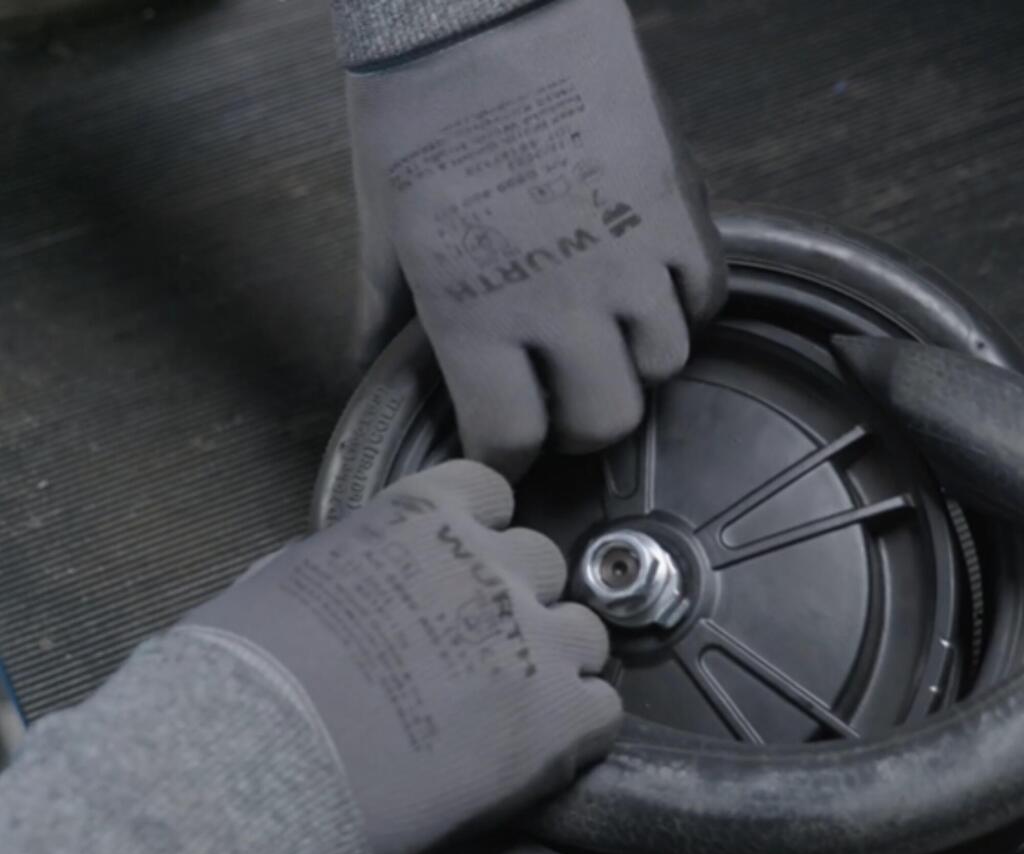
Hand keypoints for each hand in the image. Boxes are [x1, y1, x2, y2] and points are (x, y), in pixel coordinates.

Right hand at [187, 461, 620, 853]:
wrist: (253, 763)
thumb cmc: (245, 674)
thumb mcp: (288, 577)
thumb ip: (355, 560)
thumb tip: (364, 576)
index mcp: (423, 515)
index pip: (489, 493)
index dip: (479, 534)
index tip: (462, 568)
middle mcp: (490, 563)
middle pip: (539, 565)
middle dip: (513, 601)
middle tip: (475, 653)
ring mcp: (532, 638)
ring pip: (583, 634)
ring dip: (554, 663)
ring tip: (509, 708)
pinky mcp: (557, 718)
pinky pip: (602, 709)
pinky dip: (577, 728)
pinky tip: (534, 751)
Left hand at [348, 0, 725, 478]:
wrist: (482, 7)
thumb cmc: (415, 112)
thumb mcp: (382, 228)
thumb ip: (378, 316)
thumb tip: (362, 371)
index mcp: (474, 318)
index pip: (511, 439)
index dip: (510, 457)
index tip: (511, 449)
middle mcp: (560, 305)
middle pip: (603, 422)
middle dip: (581, 427)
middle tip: (565, 401)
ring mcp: (629, 257)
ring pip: (665, 367)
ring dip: (637, 366)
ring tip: (612, 337)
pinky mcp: (678, 209)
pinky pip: (706, 296)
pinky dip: (685, 307)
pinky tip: (654, 288)